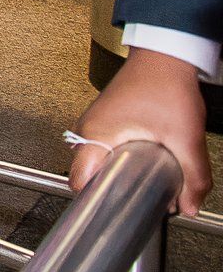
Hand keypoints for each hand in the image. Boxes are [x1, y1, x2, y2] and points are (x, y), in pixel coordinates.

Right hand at [72, 48, 209, 216]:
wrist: (164, 57)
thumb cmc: (164, 86)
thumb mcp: (185, 138)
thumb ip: (192, 177)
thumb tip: (190, 205)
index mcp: (96, 134)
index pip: (79, 181)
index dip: (95, 202)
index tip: (112, 214)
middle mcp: (88, 129)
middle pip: (88, 175)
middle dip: (112, 192)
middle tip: (137, 202)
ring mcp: (94, 123)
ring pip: (97, 162)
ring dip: (117, 175)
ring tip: (141, 185)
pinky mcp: (105, 120)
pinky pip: (104, 149)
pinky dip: (120, 161)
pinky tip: (143, 164)